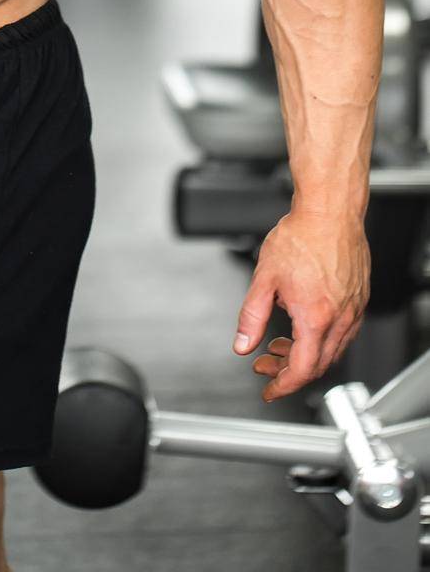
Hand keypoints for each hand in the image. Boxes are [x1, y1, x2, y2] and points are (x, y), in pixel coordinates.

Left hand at [231, 208, 369, 399]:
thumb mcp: (265, 278)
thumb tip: (243, 343)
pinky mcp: (358, 300)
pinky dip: (320, 339)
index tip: (270, 389)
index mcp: (315, 317)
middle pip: (318, 365)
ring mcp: (353, 310)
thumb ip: (251, 316)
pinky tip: (302, 326)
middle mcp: (340, 318)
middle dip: (289, 371)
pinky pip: (342, 333)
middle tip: (266, 364)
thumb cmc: (302, 237)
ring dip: (304, 355)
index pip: (302, 369)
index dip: (283, 385)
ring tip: (279, 345)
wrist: (330, 212)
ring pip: (332, 351)